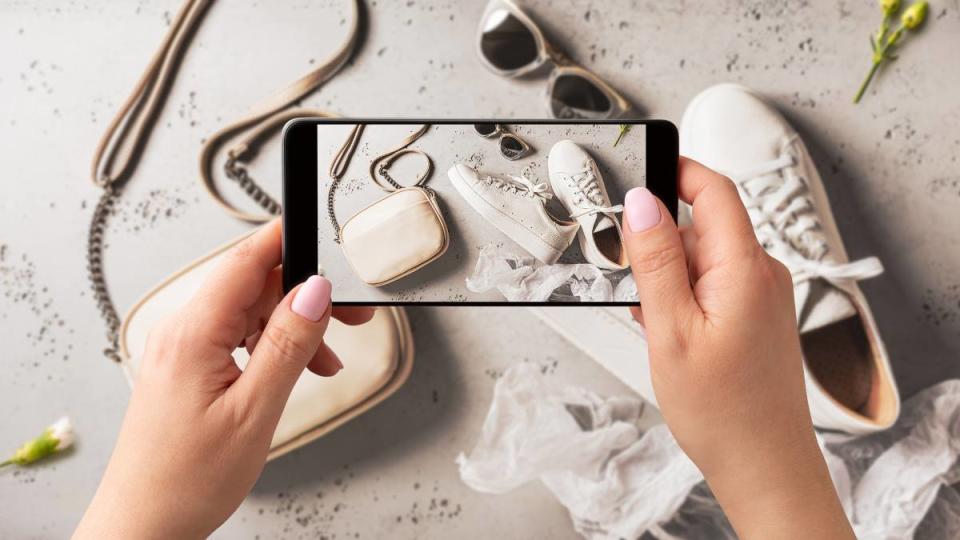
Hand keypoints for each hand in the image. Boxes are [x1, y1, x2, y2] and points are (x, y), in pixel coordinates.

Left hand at [75, 220, 373, 538]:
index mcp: (193, 333)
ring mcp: (182, 350)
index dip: (289, 242)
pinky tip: (296, 370)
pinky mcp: (188, 368)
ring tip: (324, 362)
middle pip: (253, 285)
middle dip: (305, 296)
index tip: (327, 239)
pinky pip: (237, 338)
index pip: (245, 260)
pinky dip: (272, 347)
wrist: (144, 526)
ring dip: (293, 328)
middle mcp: (181, 332)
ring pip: (249, 313)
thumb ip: (287, 344)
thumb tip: (315, 291)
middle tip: (353, 316)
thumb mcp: (255, 411)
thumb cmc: (185, 480)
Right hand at [621, 159, 853, 538]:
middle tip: (631, 285)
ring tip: (655, 325)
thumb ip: (655, 261)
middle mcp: (761, 273)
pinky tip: (670, 334)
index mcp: (744, 268)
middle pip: (700, 227)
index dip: (675, 170)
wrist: (763, 464)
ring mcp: (761, 295)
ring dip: (668, 278)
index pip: (714, 189)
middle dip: (658, 245)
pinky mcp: (756, 315)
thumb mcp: (671, 330)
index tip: (636, 172)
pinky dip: (683, 298)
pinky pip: (712, 285)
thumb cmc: (724, 411)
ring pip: (701, 259)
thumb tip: (641, 204)